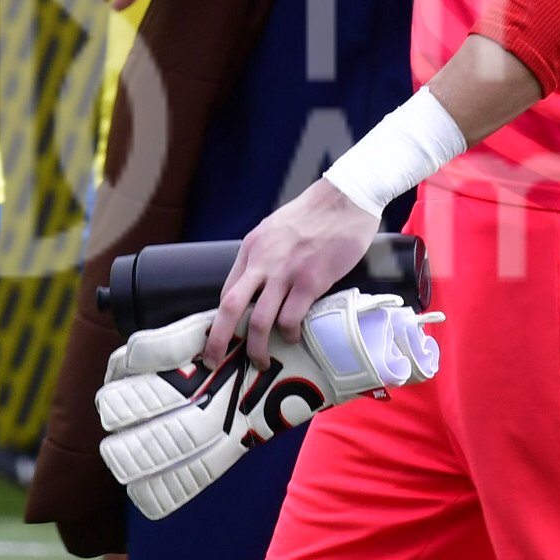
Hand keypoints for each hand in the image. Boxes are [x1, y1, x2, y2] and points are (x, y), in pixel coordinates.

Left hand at [209, 179, 378, 368]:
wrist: (346, 197)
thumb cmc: (316, 212)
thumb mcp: (276, 228)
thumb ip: (266, 254)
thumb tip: (261, 282)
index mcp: (252, 248)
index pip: (227, 291)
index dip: (220, 320)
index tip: (220, 338)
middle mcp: (262, 261)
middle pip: (229, 308)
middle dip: (217, 340)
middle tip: (213, 362)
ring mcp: (286, 272)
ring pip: (259, 321)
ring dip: (256, 348)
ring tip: (260, 362)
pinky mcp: (311, 281)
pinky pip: (291, 318)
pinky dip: (289, 334)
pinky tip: (293, 337)